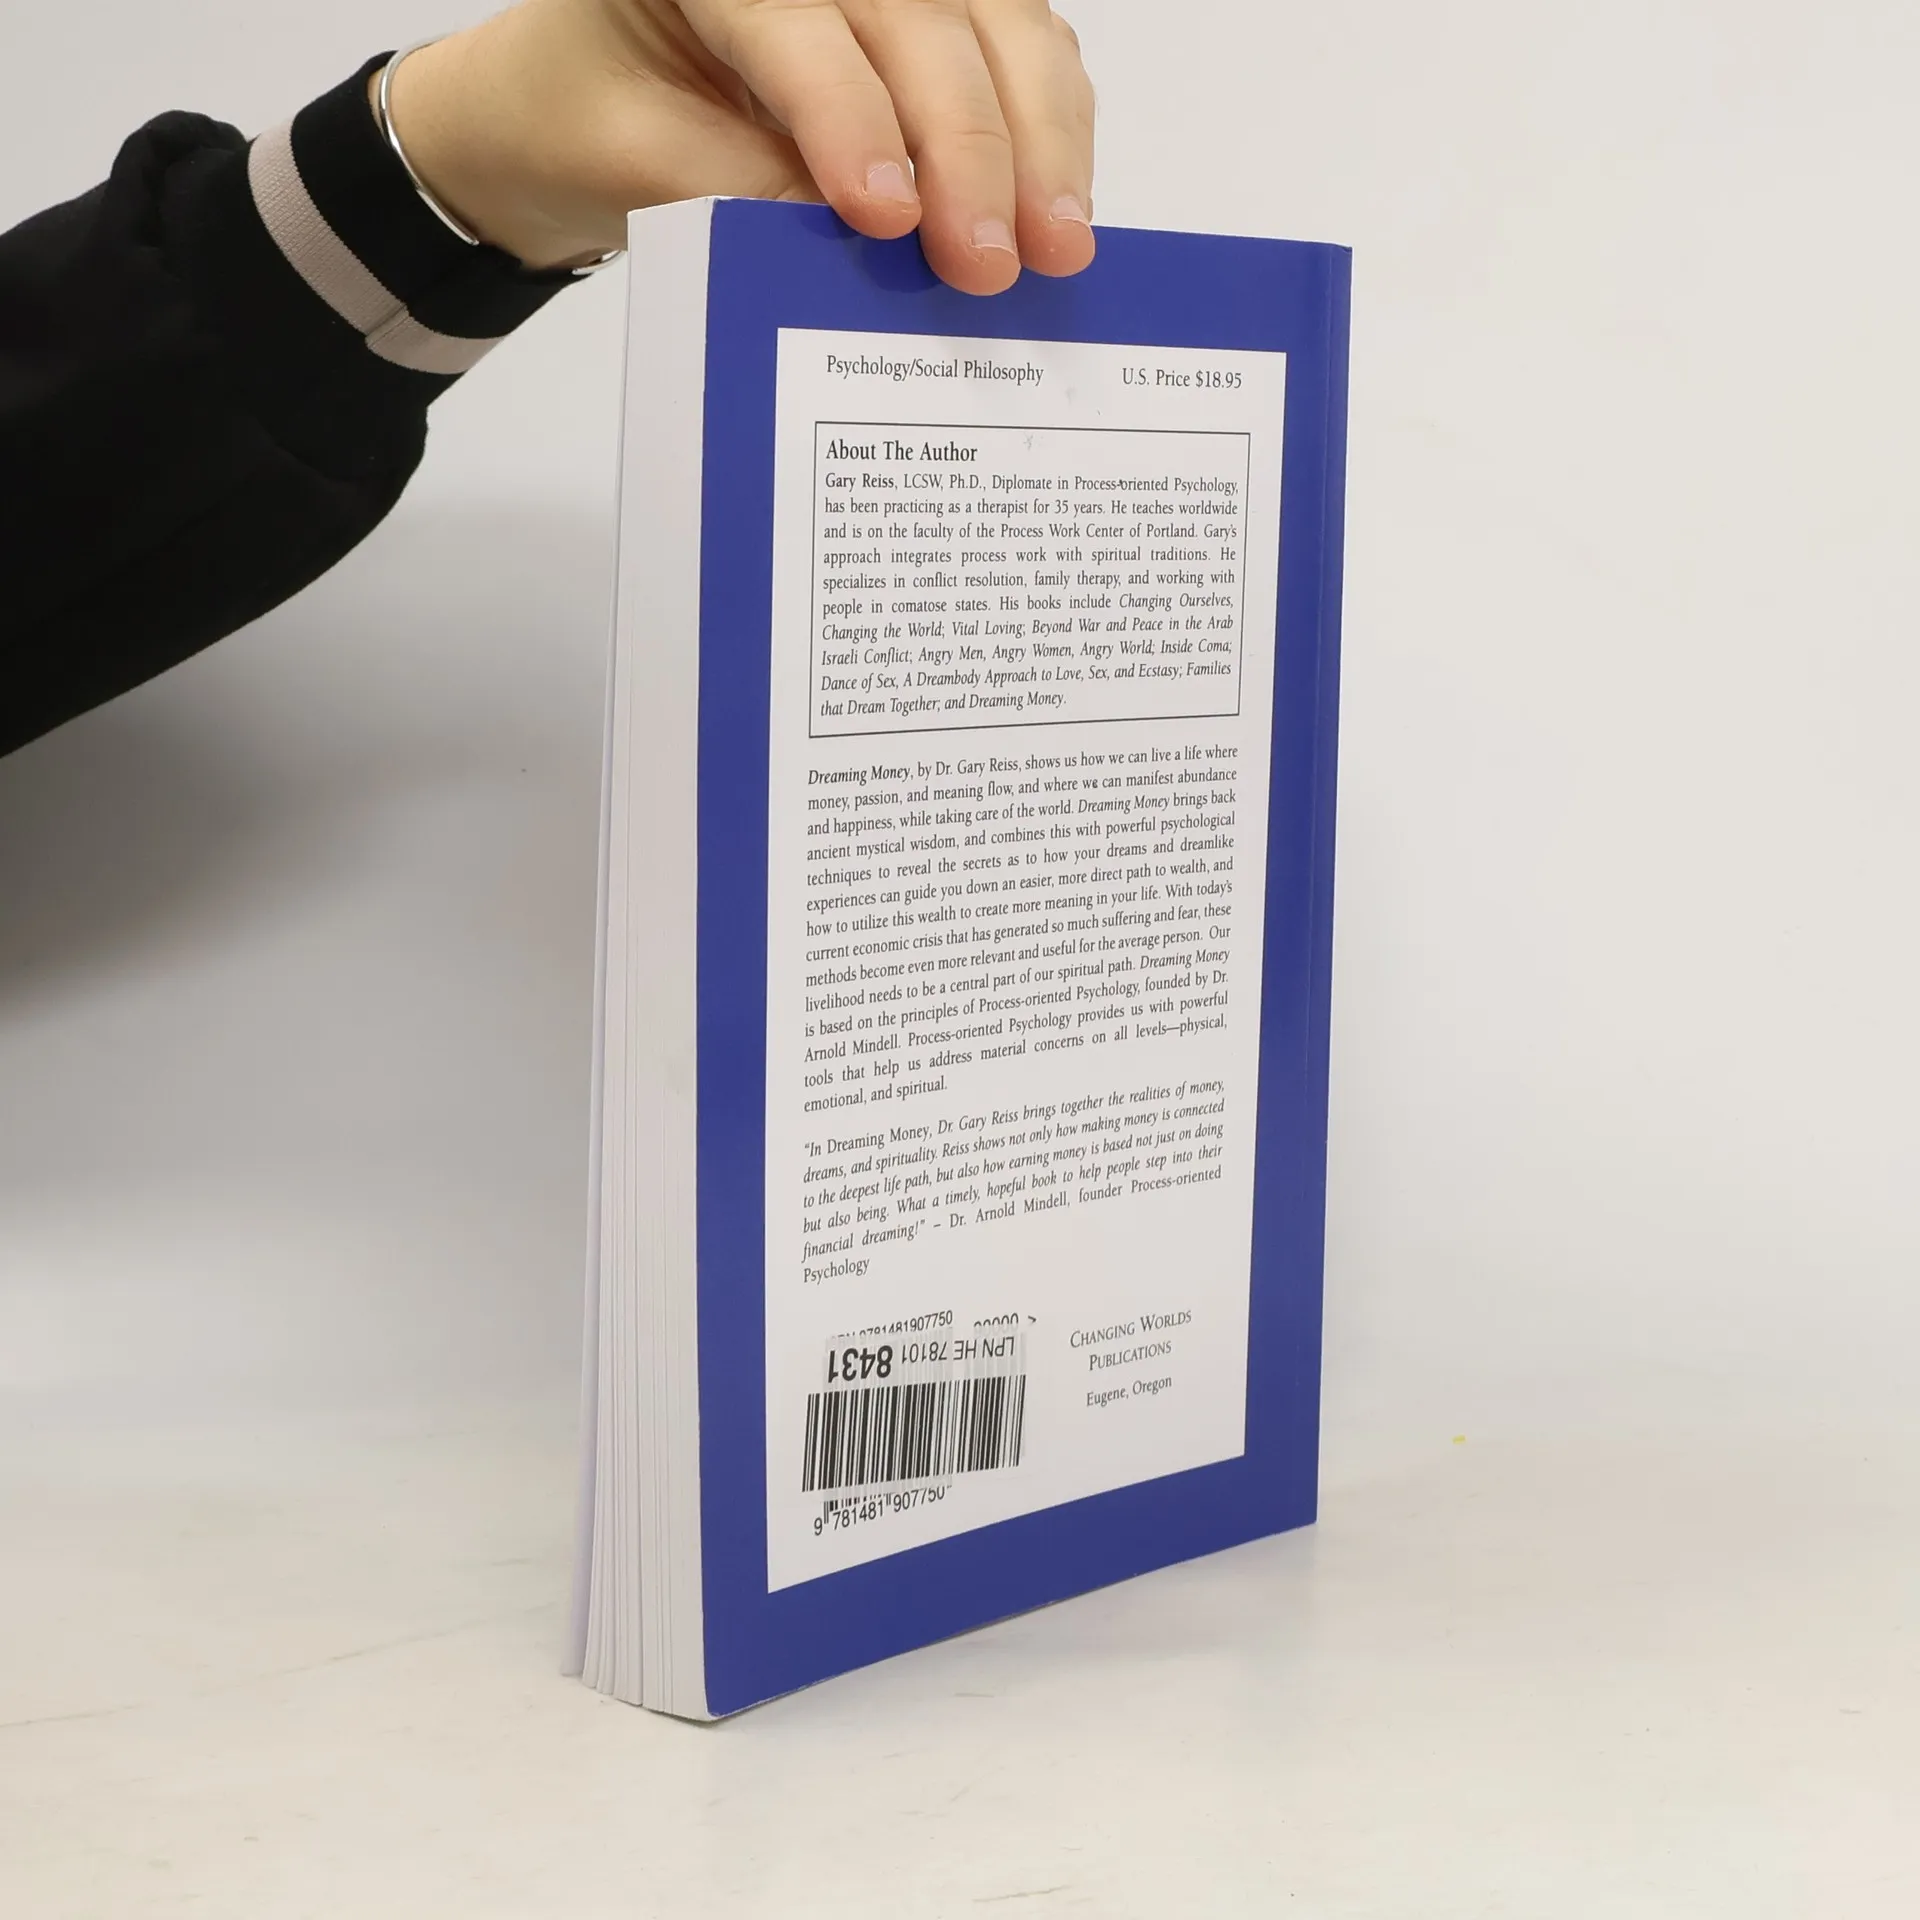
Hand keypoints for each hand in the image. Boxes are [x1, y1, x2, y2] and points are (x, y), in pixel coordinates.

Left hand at [380, 0, 1094, 291]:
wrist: (576, 106)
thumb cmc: (587, 122)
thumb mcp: (635, 165)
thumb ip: (740, 192)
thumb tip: (868, 248)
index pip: (798, 25)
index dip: (852, 120)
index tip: (890, 221)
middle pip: (924, 15)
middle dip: (971, 143)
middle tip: (990, 260)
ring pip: (999, 19)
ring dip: (1040, 132)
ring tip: (1057, 242)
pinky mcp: (932, 13)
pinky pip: (1020, 43)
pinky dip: (1050, 122)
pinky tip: (1060, 199)